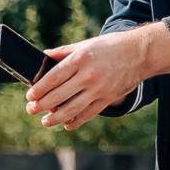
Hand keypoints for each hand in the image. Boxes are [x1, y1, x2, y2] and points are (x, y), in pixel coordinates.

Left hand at [25, 27, 166, 130]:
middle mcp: (88, 75)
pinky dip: (75, 121)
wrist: (140, 53)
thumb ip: (63, 52)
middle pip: (59, 96)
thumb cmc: (110, 47)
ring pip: (72, 109)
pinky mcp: (108, 99)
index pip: (53, 78)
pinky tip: (66, 124)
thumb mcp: (85, 44)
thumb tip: (43, 58)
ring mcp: (99, 89)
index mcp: (80, 59)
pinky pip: (88, 114)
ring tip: (45, 121)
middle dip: (41, 105)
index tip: (29, 96)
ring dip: (55, 118)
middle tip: (31, 109)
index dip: (39, 90)